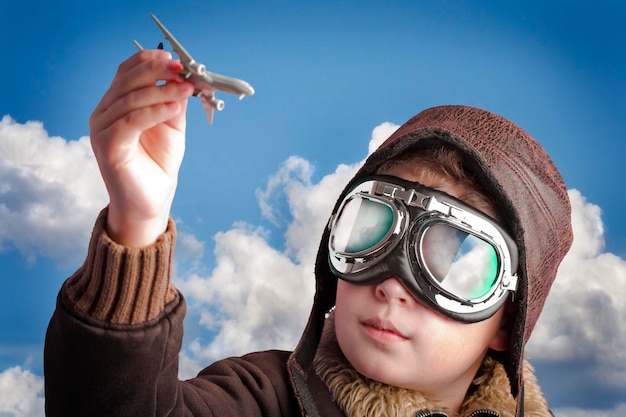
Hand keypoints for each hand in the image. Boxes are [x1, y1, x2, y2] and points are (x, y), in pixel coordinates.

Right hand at [89, 49, 193, 246]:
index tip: (173, 58)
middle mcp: (103, 113)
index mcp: (115, 104)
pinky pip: (131, 121)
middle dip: (156, 71)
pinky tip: (174, 107)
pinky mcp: (107, 146)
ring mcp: (102, 129)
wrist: (150, 200)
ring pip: (131, 99)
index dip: (147, 61)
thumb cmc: (158, 163)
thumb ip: (172, 100)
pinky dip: (154, 111)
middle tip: (182, 69)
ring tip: (186, 89)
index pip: (126, 72)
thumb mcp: (171, 124)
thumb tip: (183, 76)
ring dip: (161, 91)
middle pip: (127, 81)